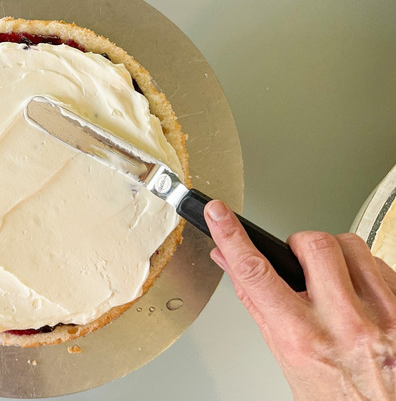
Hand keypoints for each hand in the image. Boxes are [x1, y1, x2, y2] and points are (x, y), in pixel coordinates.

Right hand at [204, 200, 395, 400]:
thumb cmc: (339, 397)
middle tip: (299, 261)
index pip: (256, 273)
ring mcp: (385, 315)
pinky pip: (382, 264)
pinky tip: (361, 295)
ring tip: (334, 281)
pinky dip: (366, 271)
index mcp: (304, 339)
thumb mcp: (287, 357)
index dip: (232, 236)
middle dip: (300, 244)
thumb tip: (230, 264)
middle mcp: (346, 324)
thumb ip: (258, 304)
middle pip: (314, 245)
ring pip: (351, 246)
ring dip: (335, 255)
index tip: (218, 214)